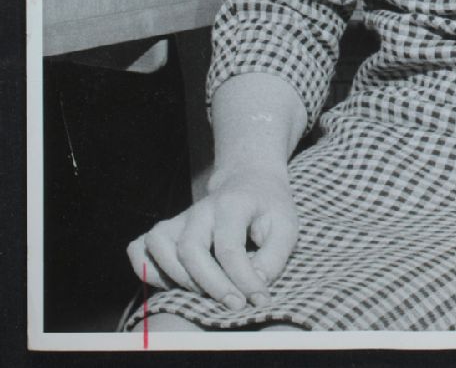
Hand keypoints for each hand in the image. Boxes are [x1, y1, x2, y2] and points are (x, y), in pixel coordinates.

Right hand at [127, 162, 298, 310]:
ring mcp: (180, 219)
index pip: (229, 247)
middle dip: (212, 285)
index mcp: (232, 204)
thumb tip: (254, 285)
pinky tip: (173, 284)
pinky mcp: (167, 230)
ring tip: (206, 293)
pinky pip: (139, 249)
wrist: (250, 181)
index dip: (243, 280)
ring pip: (158, 246)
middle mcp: (200, 209)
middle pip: (190, 250)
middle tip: (236, 304)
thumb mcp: (286, 225)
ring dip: (178, 278)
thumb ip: (274, 256)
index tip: (259, 299)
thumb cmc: (269, 207)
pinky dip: (148, 270)